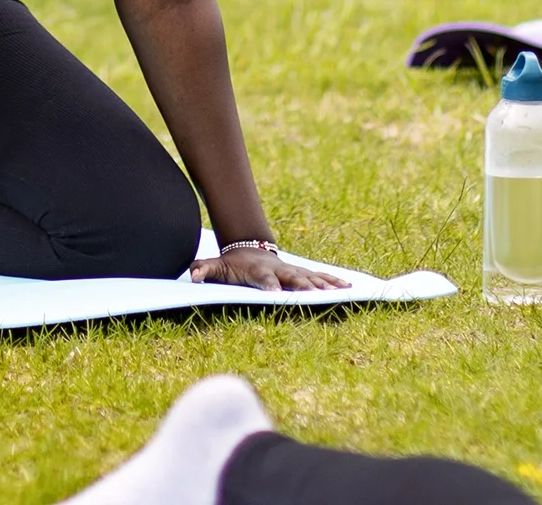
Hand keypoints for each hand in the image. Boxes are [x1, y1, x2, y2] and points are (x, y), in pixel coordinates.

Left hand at [189, 246, 350, 291]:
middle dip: (304, 286)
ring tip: (342, 290)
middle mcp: (279, 269)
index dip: (269, 285)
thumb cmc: (232, 263)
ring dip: (324, 284)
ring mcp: (292, 269)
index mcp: (258, 270)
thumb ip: (204, 269)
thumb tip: (193, 274)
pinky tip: (348, 286)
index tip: (275, 293)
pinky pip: (319, 276)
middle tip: (315, 295)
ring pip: (310, 276)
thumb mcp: (216, 265)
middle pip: (293, 278)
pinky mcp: (301, 271)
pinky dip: (333, 280)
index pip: (264, 278)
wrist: (248, 246)